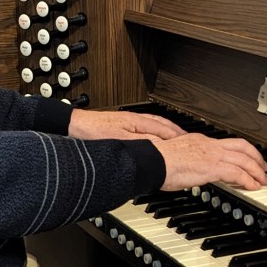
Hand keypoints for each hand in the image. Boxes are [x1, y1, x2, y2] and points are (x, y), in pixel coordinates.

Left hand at [68, 108, 185, 141]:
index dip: (178, 138)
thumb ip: (143, 144)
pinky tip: (156, 137)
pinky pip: (147, 126)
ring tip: (178, 138)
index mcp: (138, 122)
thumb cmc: (94, 133)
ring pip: (156, 124)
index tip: (189, 144)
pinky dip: (157, 131)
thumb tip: (161, 147)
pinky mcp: (124, 125)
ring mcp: (130, 121)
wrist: (76, 126)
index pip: (165, 130)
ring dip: (169, 131)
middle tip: (189, 141)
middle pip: (164, 125)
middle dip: (178, 133)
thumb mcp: (121, 142)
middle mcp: (136, 119)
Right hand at [150, 133, 266, 191]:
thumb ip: (189, 164)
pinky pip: (236, 173)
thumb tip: (192, 173)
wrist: (152, 161)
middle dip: (256, 158)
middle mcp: (209, 145)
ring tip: (264, 181)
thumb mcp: (177, 159)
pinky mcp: (211, 166)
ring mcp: (211, 155)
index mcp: (200, 141)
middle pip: (242, 147)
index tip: (248, 161)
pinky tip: (253, 187)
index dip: (242, 152)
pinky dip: (248, 180)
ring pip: (244, 159)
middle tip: (264, 169)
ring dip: (257, 171)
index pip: (228, 145)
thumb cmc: (157, 162)